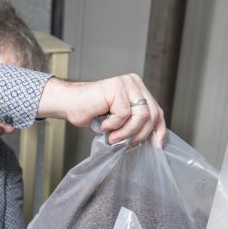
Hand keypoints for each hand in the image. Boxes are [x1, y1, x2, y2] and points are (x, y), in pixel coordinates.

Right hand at [37, 74, 166, 146]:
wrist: (68, 104)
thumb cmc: (90, 112)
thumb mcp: (120, 121)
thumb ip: (135, 123)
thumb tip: (151, 139)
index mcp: (138, 89)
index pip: (157, 111)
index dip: (159, 130)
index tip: (156, 145)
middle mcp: (134, 83)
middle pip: (152, 114)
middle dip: (141, 134)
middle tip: (129, 145)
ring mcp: (126, 83)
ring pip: (141, 115)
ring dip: (127, 132)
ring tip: (114, 137)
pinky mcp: (116, 87)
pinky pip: (124, 114)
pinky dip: (114, 125)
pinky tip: (104, 124)